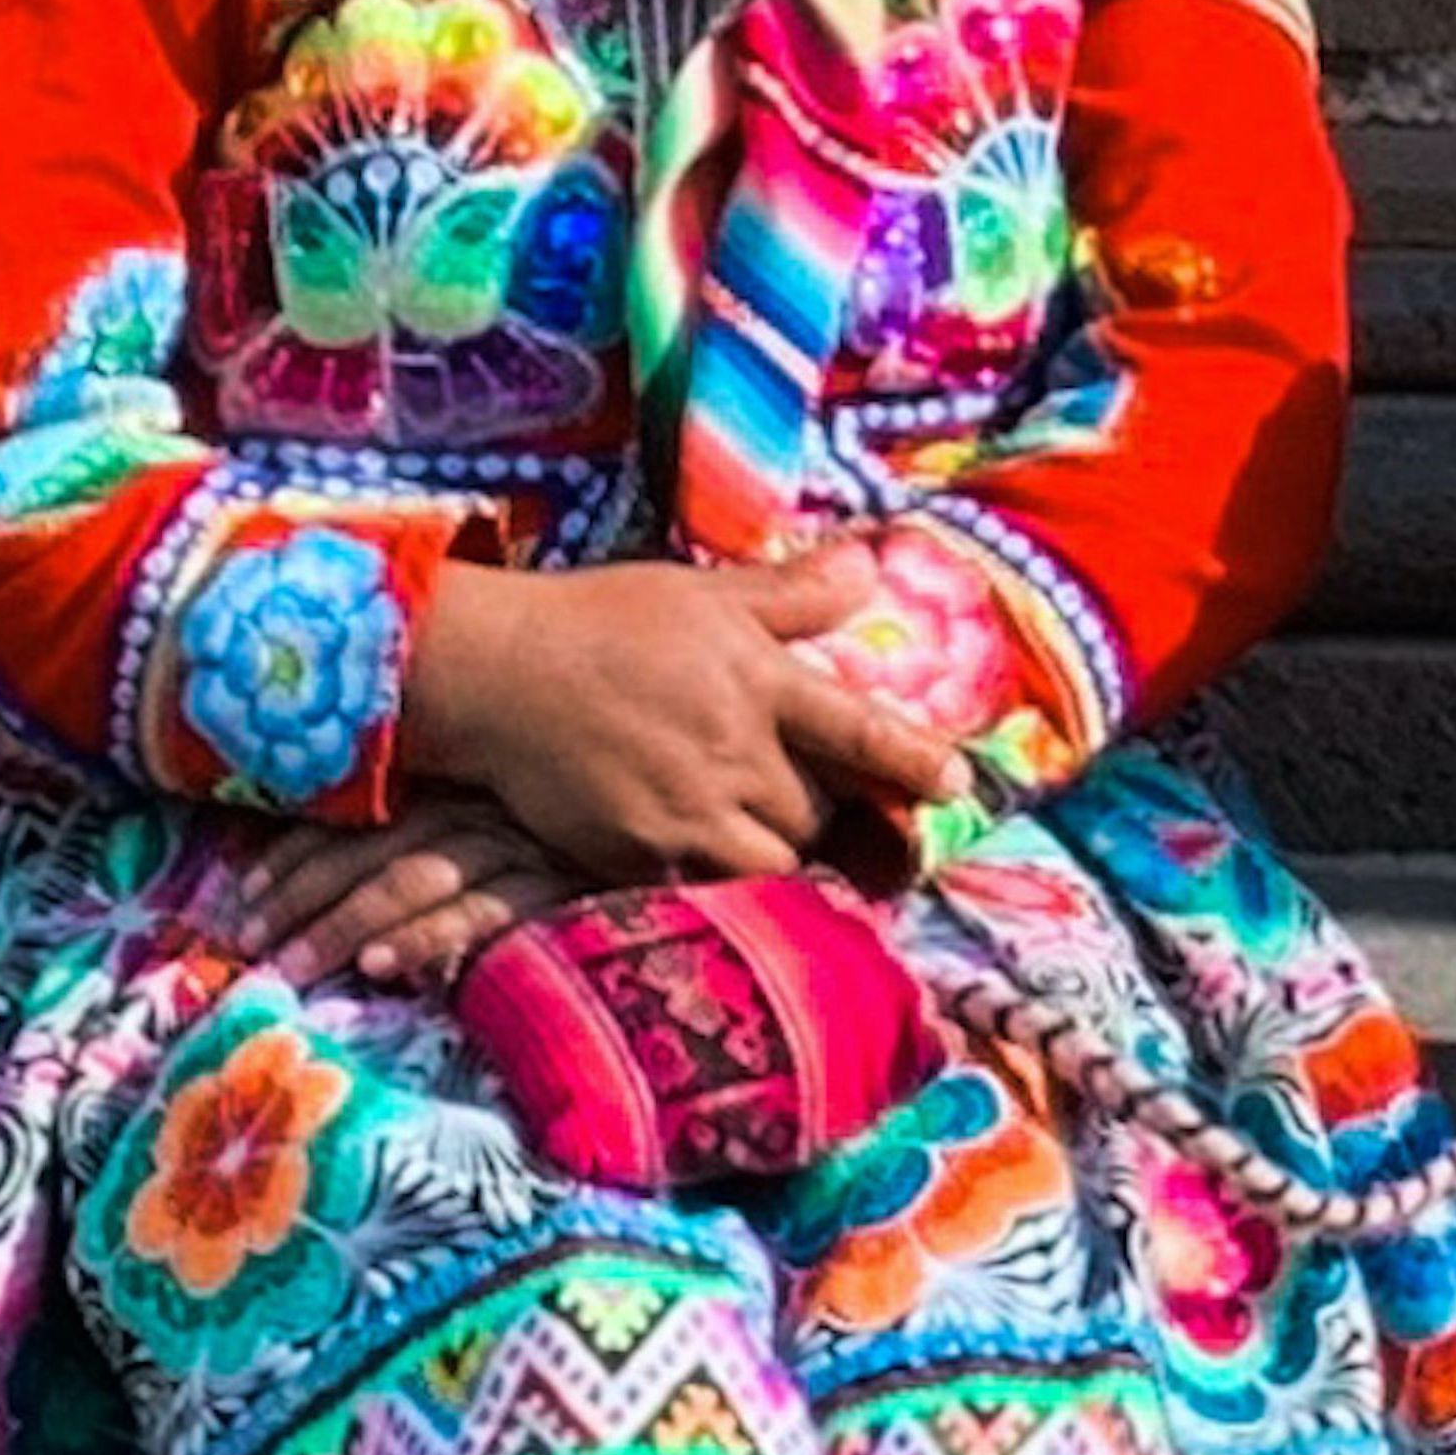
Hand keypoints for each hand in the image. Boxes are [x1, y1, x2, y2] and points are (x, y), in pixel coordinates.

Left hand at [196, 798, 572, 993]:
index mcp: (459, 771)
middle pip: (372, 845)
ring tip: (290, 969)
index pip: (359, 810)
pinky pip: (485, 909)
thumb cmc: (591, 800)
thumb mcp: (510, 793)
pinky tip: (384, 968)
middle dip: (300, 896)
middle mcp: (482, 797)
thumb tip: (347, 855)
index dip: (293, 853)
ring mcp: (522, 837)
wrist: (686, 801)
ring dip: (344, 925)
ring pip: (413, 877)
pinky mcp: (563, 879)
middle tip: (243, 944)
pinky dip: (429, 937)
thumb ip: (442, 817)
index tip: (240, 897)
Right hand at [403, 550, 967, 882]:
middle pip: (821, 811)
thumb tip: (870, 568)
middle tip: (816, 801)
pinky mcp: (638, 856)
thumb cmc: (605, 622)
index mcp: (760, 682)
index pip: (862, 731)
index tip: (958, 784)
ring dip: (780, 848)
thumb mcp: (705, 591)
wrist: (497, 674)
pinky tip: (708, 859)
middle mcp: (734, 753)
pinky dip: (720, 878)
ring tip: (759, 827)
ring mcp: (686, 812)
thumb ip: (792, 593)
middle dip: (829, 810)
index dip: (916, 762)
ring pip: (773, 857)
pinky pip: (706, 886)